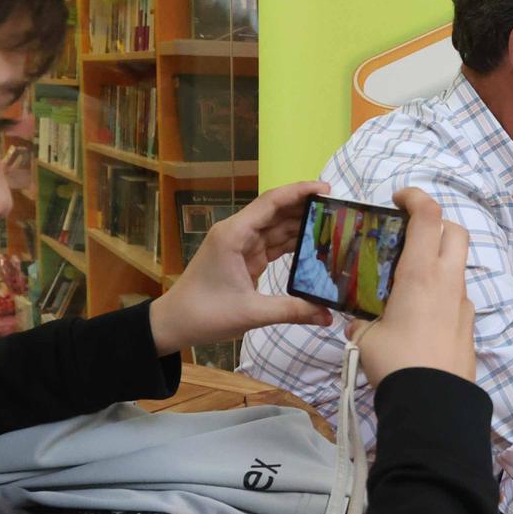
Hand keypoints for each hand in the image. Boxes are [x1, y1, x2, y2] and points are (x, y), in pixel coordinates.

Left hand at [147, 180, 333, 354]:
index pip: (271, 202)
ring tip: (334, 225)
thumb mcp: (250, 313)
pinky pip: (273, 244)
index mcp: (234, 235)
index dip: (299, 192)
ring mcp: (241, 245)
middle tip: (339, 209)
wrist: (173, 324)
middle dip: (306, 207)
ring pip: (277, 227)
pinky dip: (293, 244)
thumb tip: (328, 315)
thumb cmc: (204, 314)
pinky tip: (314, 245)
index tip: (327, 188)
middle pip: (277, 211)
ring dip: (302, 225)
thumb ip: (292, 310)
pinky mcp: (244, 259)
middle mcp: (238, 233)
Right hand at [355, 188, 475, 384]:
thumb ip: (360, 322)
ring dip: (437, 261)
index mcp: (421, 273)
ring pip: (457, 265)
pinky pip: (456, 296)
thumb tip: (356, 323)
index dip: (415, 197)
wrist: (433, 403)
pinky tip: (419, 316)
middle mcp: (448, 281)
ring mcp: (463, 303)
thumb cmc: (395, 363)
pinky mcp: (469, 326)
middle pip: (455, 231)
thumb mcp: (365, 338)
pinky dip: (440, 293)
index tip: (399, 198)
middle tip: (409, 234)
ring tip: (407, 282)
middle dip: (435, 223)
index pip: (428, 215)